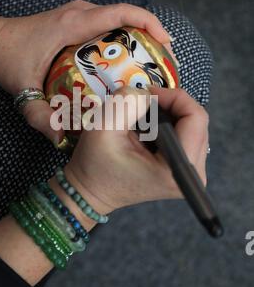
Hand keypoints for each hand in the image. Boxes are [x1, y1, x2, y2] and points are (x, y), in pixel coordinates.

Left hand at [0, 1, 172, 143]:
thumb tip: (61, 137)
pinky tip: (128, 64)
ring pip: (120, 20)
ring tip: (152, 66)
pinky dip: (124, 40)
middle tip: (164, 66)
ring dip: (139, 39)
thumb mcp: (22, 89)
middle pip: (128, 17)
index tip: (166, 44)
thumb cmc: (6, 56)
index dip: (150, 24)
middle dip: (152, 38)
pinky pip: (108, 24)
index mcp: (73, 24)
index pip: (121, 13)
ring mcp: (79, 13)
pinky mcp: (77, 20)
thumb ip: (40, 115)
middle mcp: (80, 13)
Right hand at [65, 86, 208, 214]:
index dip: (173, 97)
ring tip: (142, 118)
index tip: (147, 95)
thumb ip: (128, 103)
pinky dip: (167, 125)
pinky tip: (148, 130)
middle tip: (142, 104)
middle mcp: (192, 174)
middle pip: (196, 121)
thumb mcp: (103, 127)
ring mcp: (191, 172)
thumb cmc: (94, 165)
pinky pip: (186, 134)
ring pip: (192, 125)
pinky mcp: (183, 169)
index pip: (196, 118)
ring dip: (167, 114)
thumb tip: (149, 94)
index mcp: (175, 169)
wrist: (90, 191)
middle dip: (169, 105)